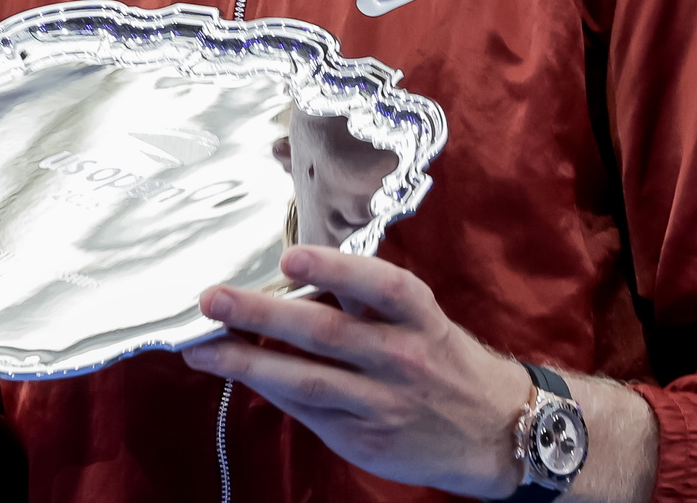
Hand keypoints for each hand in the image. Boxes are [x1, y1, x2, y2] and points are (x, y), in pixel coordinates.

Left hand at [181, 244, 531, 496]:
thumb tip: (290, 270)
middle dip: (260, 314)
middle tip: (211, 298)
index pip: (379, 286)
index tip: (290, 257)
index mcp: (418, 316)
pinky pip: (306, 410)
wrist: (497, 432)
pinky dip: (266, 388)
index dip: (334, 269)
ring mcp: (382, 404)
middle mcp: (402, 358)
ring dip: (244, 361)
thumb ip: (364, 299)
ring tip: (200, 347)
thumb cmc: (443, 358)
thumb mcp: (420, 318)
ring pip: (303, 380)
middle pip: (325, 333)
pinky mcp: (365, 440)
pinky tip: (233, 371)